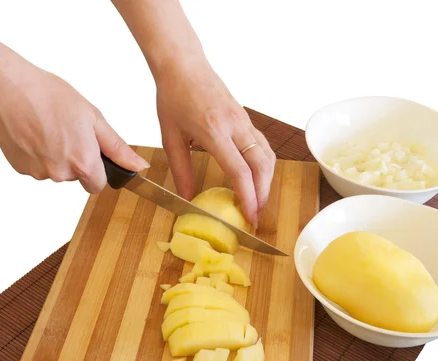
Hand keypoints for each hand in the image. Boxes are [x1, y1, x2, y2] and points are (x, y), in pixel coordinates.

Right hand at [0, 64, 149, 192]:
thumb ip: (117, 148)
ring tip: (48, 127)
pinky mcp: (19, 168)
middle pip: (76, 177)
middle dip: (76, 159)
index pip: (98, 185)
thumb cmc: (50, 97)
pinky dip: (37, 154)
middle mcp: (60, 174)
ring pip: (55, 172)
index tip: (91, 152)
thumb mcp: (94, 118)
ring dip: (56, 156)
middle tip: (67, 130)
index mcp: (82, 162)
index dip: (97, 170)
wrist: (7, 89)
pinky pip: (36, 167)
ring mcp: (37, 173)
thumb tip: (140, 167)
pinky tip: (33, 132)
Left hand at [155, 60, 275, 225]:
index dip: (248, 197)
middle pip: (261, 166)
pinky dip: (264, 166)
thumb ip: (180, 170)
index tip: (249, 216)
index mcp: (214, 131)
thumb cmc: (174, 97)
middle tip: (256, 215)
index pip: (239, 171)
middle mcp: (235, 126)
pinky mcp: (246, 119)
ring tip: (258, 200)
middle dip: (263, 194)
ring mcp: (243, 121)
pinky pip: (263, 146)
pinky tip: (257, 177)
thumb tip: (187, 198)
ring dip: (267, 181)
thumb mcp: (170, 137)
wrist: (183, 66)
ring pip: (267, 156)